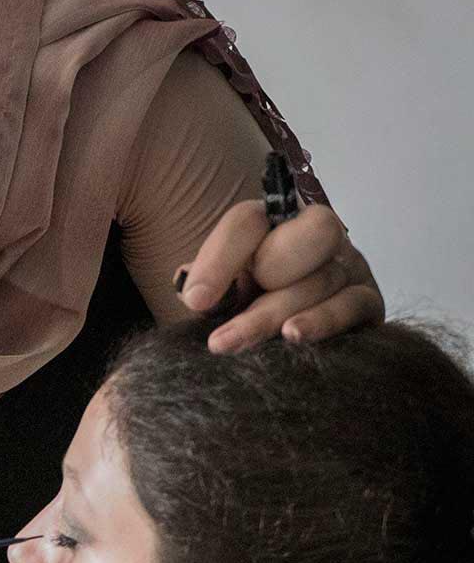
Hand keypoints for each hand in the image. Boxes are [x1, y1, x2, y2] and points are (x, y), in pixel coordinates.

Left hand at [178, 197, 382, 352]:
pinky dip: (321, 321)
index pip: (248, 221)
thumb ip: (204, 284)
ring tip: (232, 342)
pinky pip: (353, 304)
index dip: (220, 258)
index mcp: (271, 220)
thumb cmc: (239, 306)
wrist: (278, 340)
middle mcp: (317, 234)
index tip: (195, 301)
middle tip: (232, 309)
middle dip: (272, 270)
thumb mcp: (216, 290)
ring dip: (272, 314)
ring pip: (323, 278)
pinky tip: (292, 335)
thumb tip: (194, 290)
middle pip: (315, 230)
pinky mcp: (367, 300)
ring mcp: (348, 264)